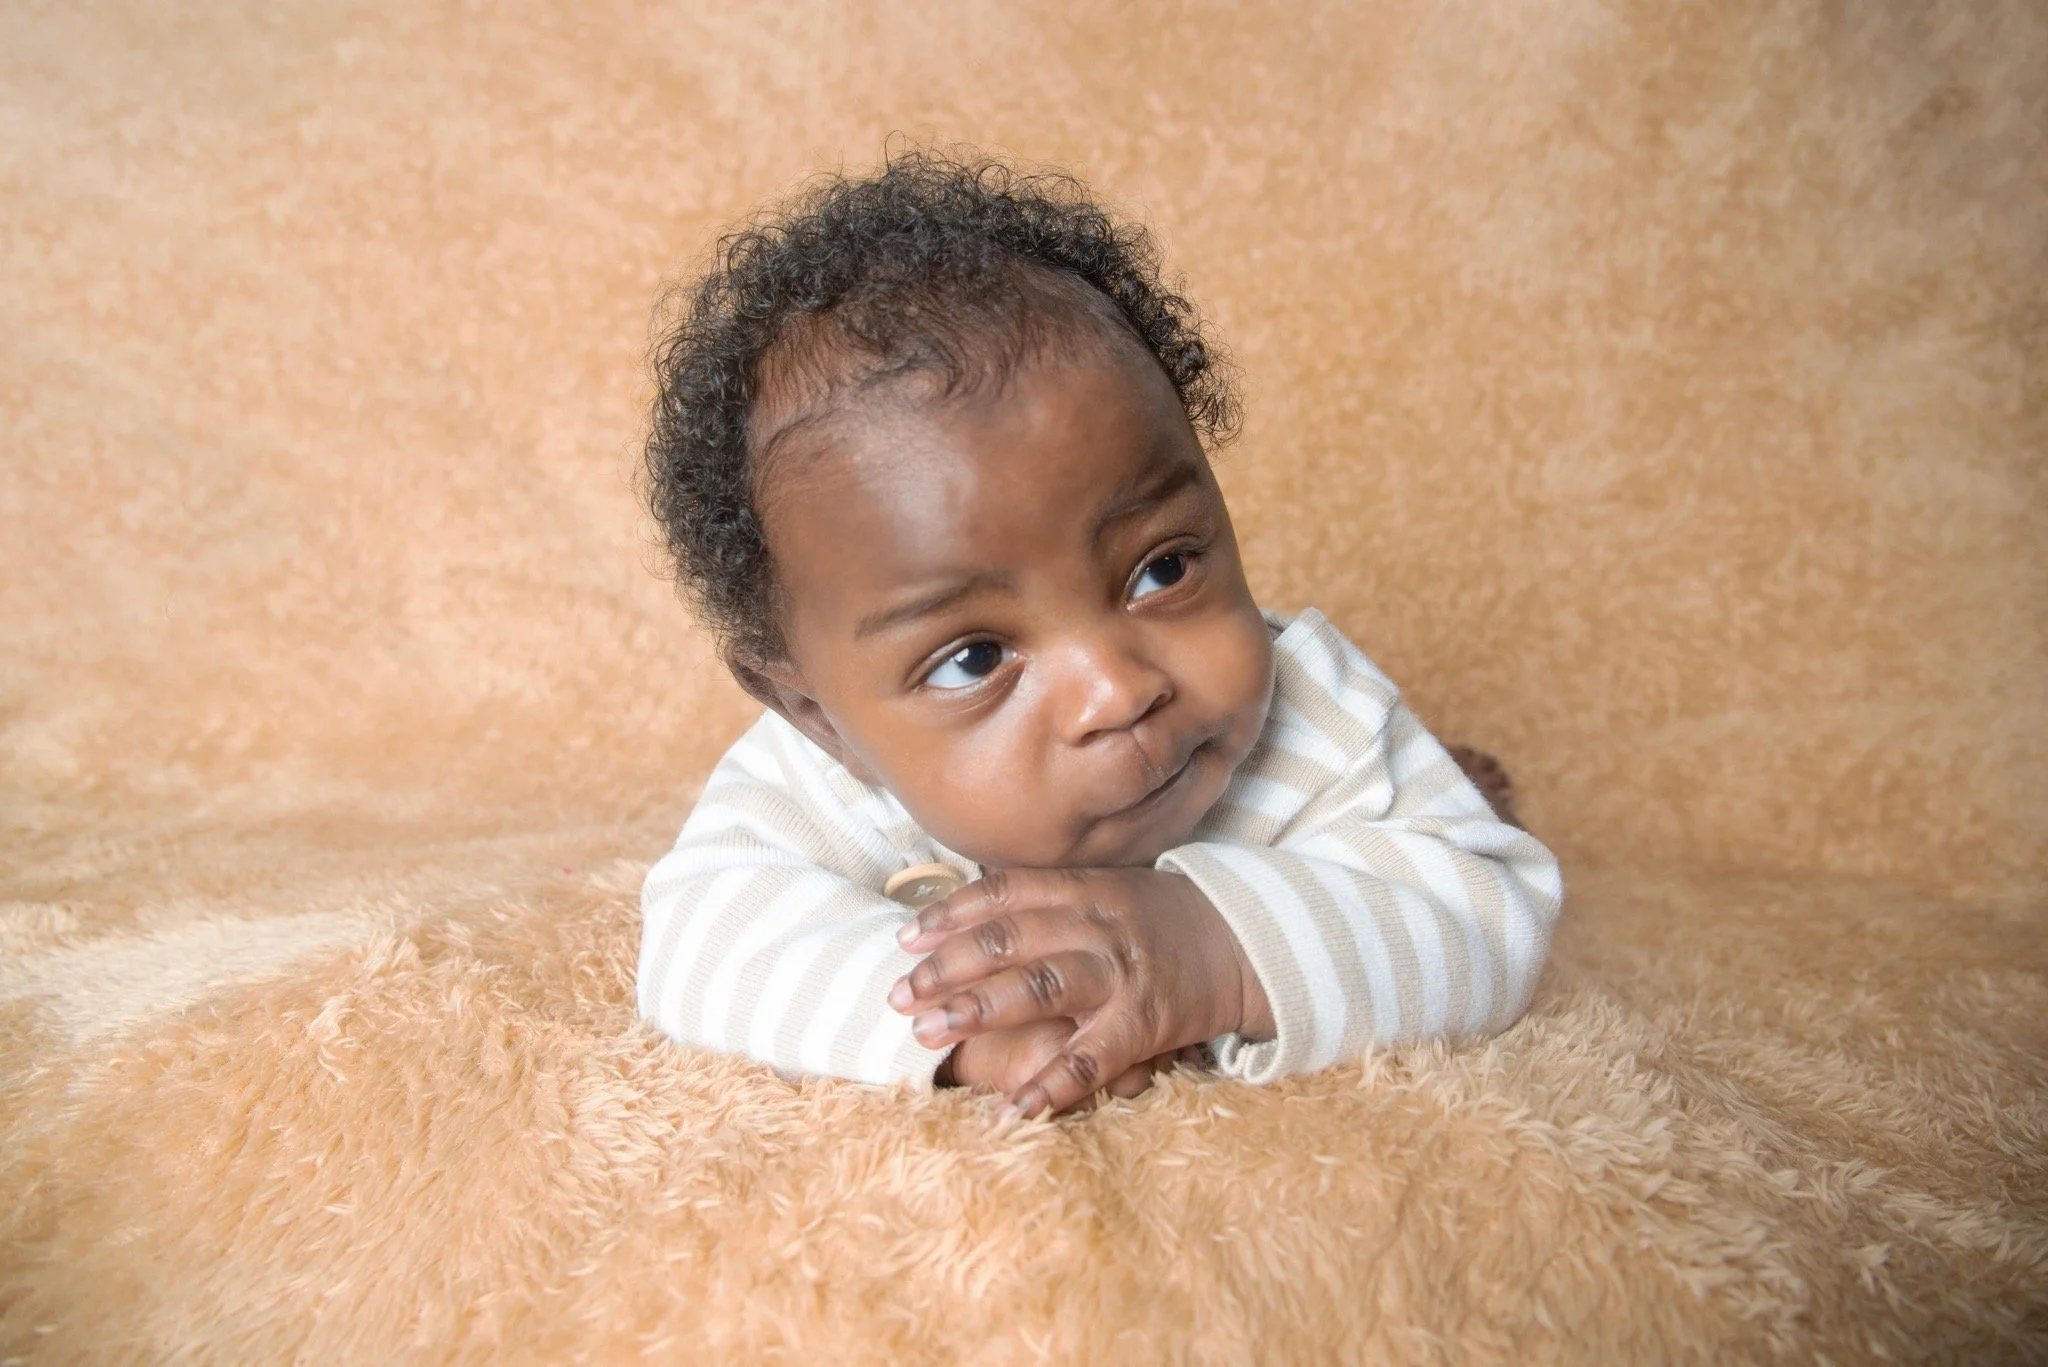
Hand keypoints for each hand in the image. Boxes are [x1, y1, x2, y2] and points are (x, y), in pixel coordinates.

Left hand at [889, 867, 1272, 1116]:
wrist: (1241, 941)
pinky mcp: (1144, 1024)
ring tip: (928, 1033)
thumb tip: (963, 916)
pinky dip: (1050, 1086)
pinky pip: (1090, 1059)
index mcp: (1082, 889)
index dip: (950, 914)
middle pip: (1010, 941)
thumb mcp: (1101, 891)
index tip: (906, 938)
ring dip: (978, 1009)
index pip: (1003, 893)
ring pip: (1040, 987)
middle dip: (948, 968)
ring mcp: (1121, 974)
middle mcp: (1096, 926)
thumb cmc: (1152, 919)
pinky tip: (1010, 1109)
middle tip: (899, 994)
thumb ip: (1042, 900)